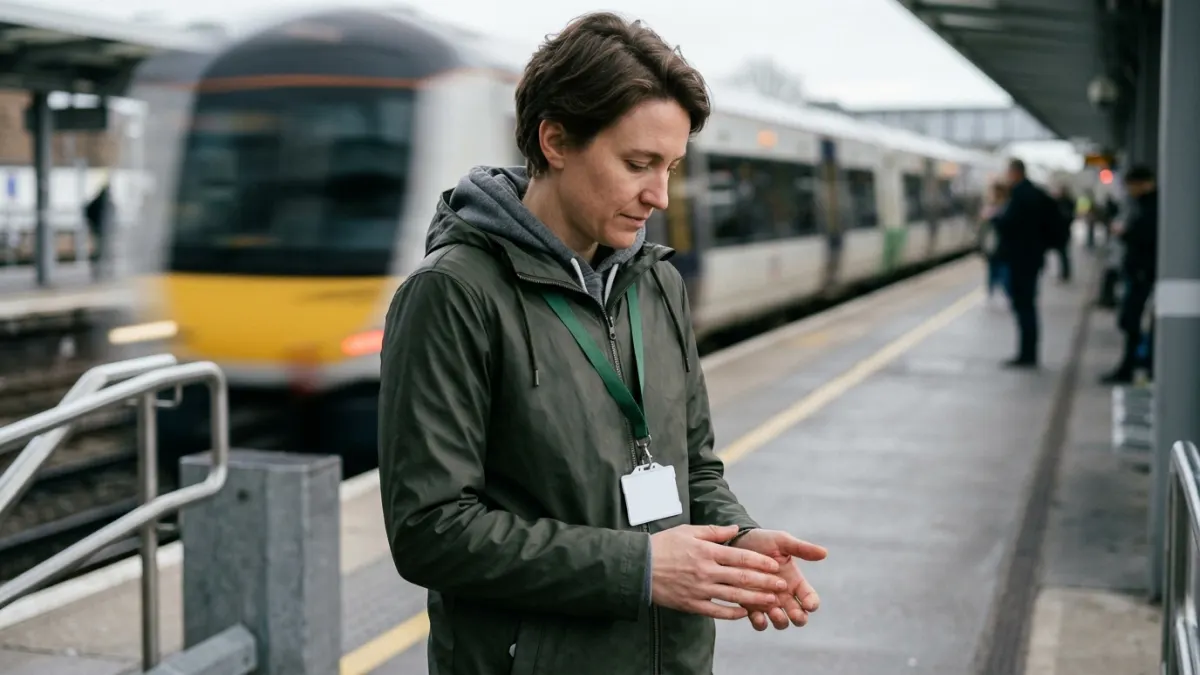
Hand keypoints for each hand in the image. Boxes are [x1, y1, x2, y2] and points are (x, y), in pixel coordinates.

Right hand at [650, 524, 788, 619]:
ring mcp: (700, 590)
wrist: (638, 568)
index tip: (775, 565)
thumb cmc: (663, 545)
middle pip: (741, 578)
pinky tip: (745, 613)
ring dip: (755, 598)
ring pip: (733, 596)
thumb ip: (713, 531)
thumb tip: (735, 529)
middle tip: (782, 585)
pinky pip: (717, 611)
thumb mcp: (687, 531)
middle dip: (765, 582)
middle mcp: (706, 571)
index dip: (760, 562)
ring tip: (772, 600)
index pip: (740, 557)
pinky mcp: (692, 604)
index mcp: (706, 551)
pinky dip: (733, 613)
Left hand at [730, 529, 825, 630]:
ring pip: (781, 623)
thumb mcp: (781, 541)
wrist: (735, 542)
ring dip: (780, 621)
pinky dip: (760, 622)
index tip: (809, 604)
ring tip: (774, 610)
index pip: (810, 598)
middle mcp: (784, 596)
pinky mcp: (751, 606)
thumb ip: (801, 548)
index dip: (812, 604)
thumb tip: (824, 552)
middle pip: (799, 617)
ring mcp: (768, 603)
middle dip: (798, 618)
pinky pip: (759, 623)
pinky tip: (756, 614)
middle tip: (793, 612)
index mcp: (795, 582)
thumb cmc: (762, 541)